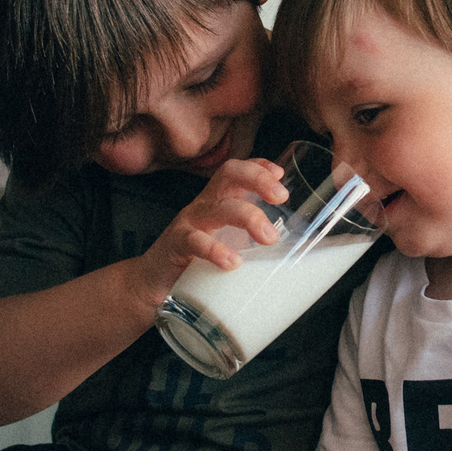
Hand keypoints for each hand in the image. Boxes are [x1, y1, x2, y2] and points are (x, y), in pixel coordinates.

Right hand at [134, 157, 288, 304]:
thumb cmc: (196, 263)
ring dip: (248, 216)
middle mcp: (205, 206)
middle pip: (228, 175)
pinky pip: (194, 241)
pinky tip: (232, 262)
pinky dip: (215, 250)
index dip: (259, 166)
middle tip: (281, 197)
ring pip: (218, 207)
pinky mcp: (175, 246)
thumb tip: (299, 256)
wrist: (152, 285)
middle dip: (257, 180)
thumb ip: (254, 244)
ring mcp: (189, 223)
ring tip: (269, 237)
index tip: (280, 174)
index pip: (237, 171)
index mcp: (219, 202)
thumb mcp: (228, 245)